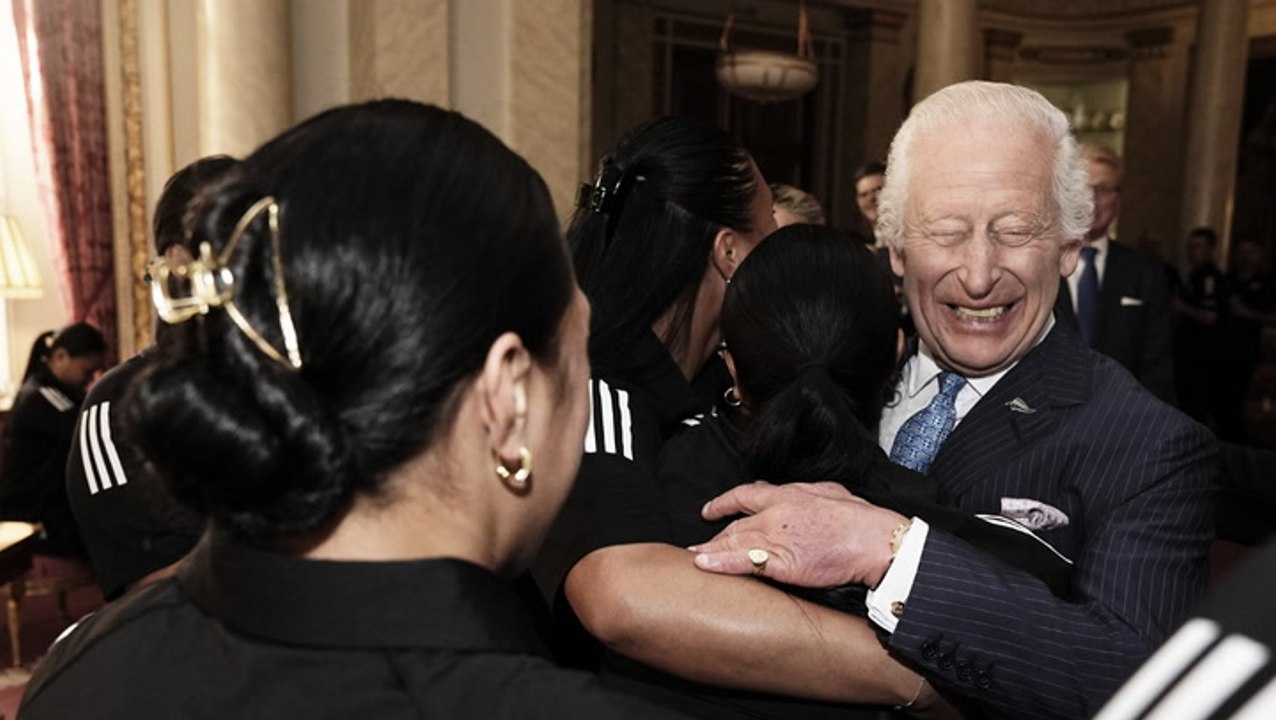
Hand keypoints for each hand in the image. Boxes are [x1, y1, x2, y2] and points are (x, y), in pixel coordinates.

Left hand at [689, 481, 907, 588]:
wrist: (873, 541)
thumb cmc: (860, 520)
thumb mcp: (830, 493)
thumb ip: (808, 493)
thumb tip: (801, 494)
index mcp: (788, 495)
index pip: (746, 494)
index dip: (724, 502)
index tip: (711, 509)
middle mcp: (775, 514)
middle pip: (736, 524)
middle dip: (715, 534)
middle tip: (698, 544)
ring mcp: (776, 538)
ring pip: (734, 542)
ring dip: (710, 550)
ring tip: (693, 556)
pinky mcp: (781, 562)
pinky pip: (743, 562)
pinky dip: (719, 563)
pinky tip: (703, 564)